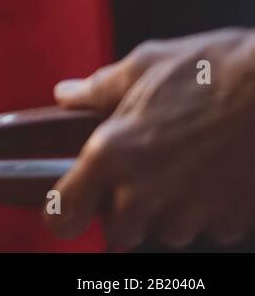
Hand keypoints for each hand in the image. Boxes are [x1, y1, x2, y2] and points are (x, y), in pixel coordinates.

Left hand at [47, 29, 254, 247]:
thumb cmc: (216, 68)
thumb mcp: (146, 64)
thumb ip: (98, 89)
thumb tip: (67, 94)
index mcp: (113, 153)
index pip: (65, 215)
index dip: (64, 214)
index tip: (71, 206)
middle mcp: (146, 191)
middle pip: (120, 231)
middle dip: (126, 208)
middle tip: (143, 169)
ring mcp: (192, 211)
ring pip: (167, 231)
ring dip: (169, 209)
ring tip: (187, 163)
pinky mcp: (231, 221)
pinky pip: (209, 228)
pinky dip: (209, 210)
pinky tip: (217, 172)